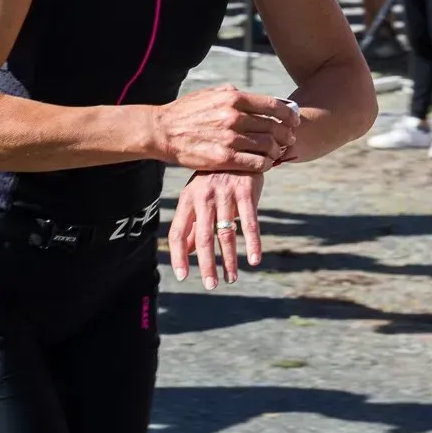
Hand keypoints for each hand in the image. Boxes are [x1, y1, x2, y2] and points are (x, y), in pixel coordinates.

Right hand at [150, 84, 297, 171]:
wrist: (161, 131)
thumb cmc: (185, 112)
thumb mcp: (209, 94)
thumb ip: (232, 94)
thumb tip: (251, 96)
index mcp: (233, 99)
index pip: (273, 105)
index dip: (289, 114)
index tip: (294, 120)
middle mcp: (234, 117)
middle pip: (275, 127)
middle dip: (286, 135)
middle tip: (288, 140)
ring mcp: (229, 139)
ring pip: (268, 146)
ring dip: (276, 151)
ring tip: (275, 153)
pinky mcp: (224, 158)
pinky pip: (256, 163)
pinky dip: (266, 164)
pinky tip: (264, 164)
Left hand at [168, 171, 264, 289]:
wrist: (235, 147)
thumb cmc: (212, 178)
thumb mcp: (197, 197)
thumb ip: (192, 224)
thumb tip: (186, 253)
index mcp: (187, 200)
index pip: (177, 233)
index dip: (178, 255)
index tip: (183, 276)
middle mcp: (203, 197)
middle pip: (203, 237)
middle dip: (206, 264)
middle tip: (210, 285)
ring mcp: (225, 194)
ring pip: (226, 233)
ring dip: (229, 260)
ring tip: (231, 279)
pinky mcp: (246, 191)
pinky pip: (250, 222)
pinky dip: (253, 243)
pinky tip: (254, 260)